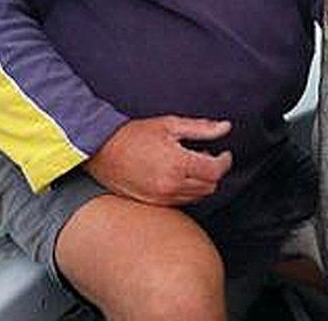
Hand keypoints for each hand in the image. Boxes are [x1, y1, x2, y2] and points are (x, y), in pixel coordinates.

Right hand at [83, 116, 231, 205]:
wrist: (101, 150)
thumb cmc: (135, 134)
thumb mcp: (171, 124)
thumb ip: (202, 128)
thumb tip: (226, 127)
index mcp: (178, 164)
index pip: (216, 170)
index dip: (225, 161)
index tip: (224, 154)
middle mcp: (171, 185)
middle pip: (209, 186)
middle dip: (213, 172)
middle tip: (206, 157)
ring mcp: (162, 197)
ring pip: (197, 196)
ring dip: (201, 182)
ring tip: (190, 165)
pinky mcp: (153, 204)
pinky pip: (181, 201)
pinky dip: (186, 191)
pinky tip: (178, 176)